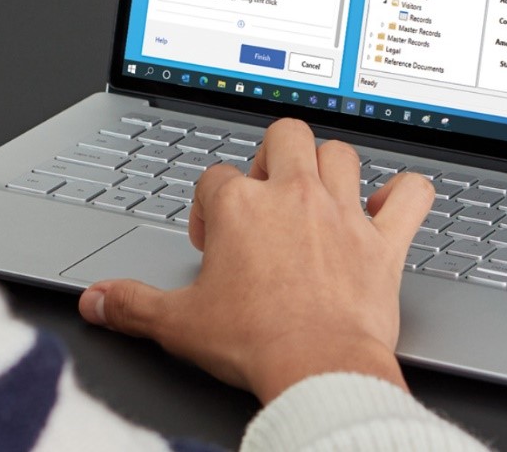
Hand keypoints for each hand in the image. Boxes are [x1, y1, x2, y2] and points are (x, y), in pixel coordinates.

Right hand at [78, 118, 432, 403]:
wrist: (317, 370)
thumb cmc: (254, 344)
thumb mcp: (178, 324)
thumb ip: (131, 305)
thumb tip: (95, 301)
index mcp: (239, 206)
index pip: (215, 177)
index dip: (209, 206)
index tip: (214, 242)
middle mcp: (292, 196)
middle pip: (284, 135)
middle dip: (273, 154)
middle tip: (266, 193)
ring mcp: (341, 214)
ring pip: (341, 152)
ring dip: (331, 166)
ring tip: (318, 193)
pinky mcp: (383, 241)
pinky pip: (411, 194)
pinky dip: (406, 194)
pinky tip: (392, 205)